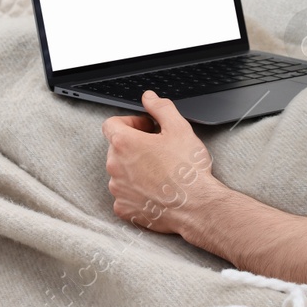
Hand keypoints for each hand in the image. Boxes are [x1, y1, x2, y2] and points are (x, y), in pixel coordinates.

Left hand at [102, 91, 219, 234]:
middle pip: (116, 148)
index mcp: (124, 143)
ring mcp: (118, 189)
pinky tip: (155, 190)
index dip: (129, 123)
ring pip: (120, 172)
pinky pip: (124, 195)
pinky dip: (136, 192)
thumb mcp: (179, 128)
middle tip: (157, 149)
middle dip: (134, 146)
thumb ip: (160, 108)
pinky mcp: (124, 208)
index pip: (111, 124)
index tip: (146, 129)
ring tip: (159, 171)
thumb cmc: (188, 170)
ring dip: (134, 168)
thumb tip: (149, 98)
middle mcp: (115, 166)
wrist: (196, 206)